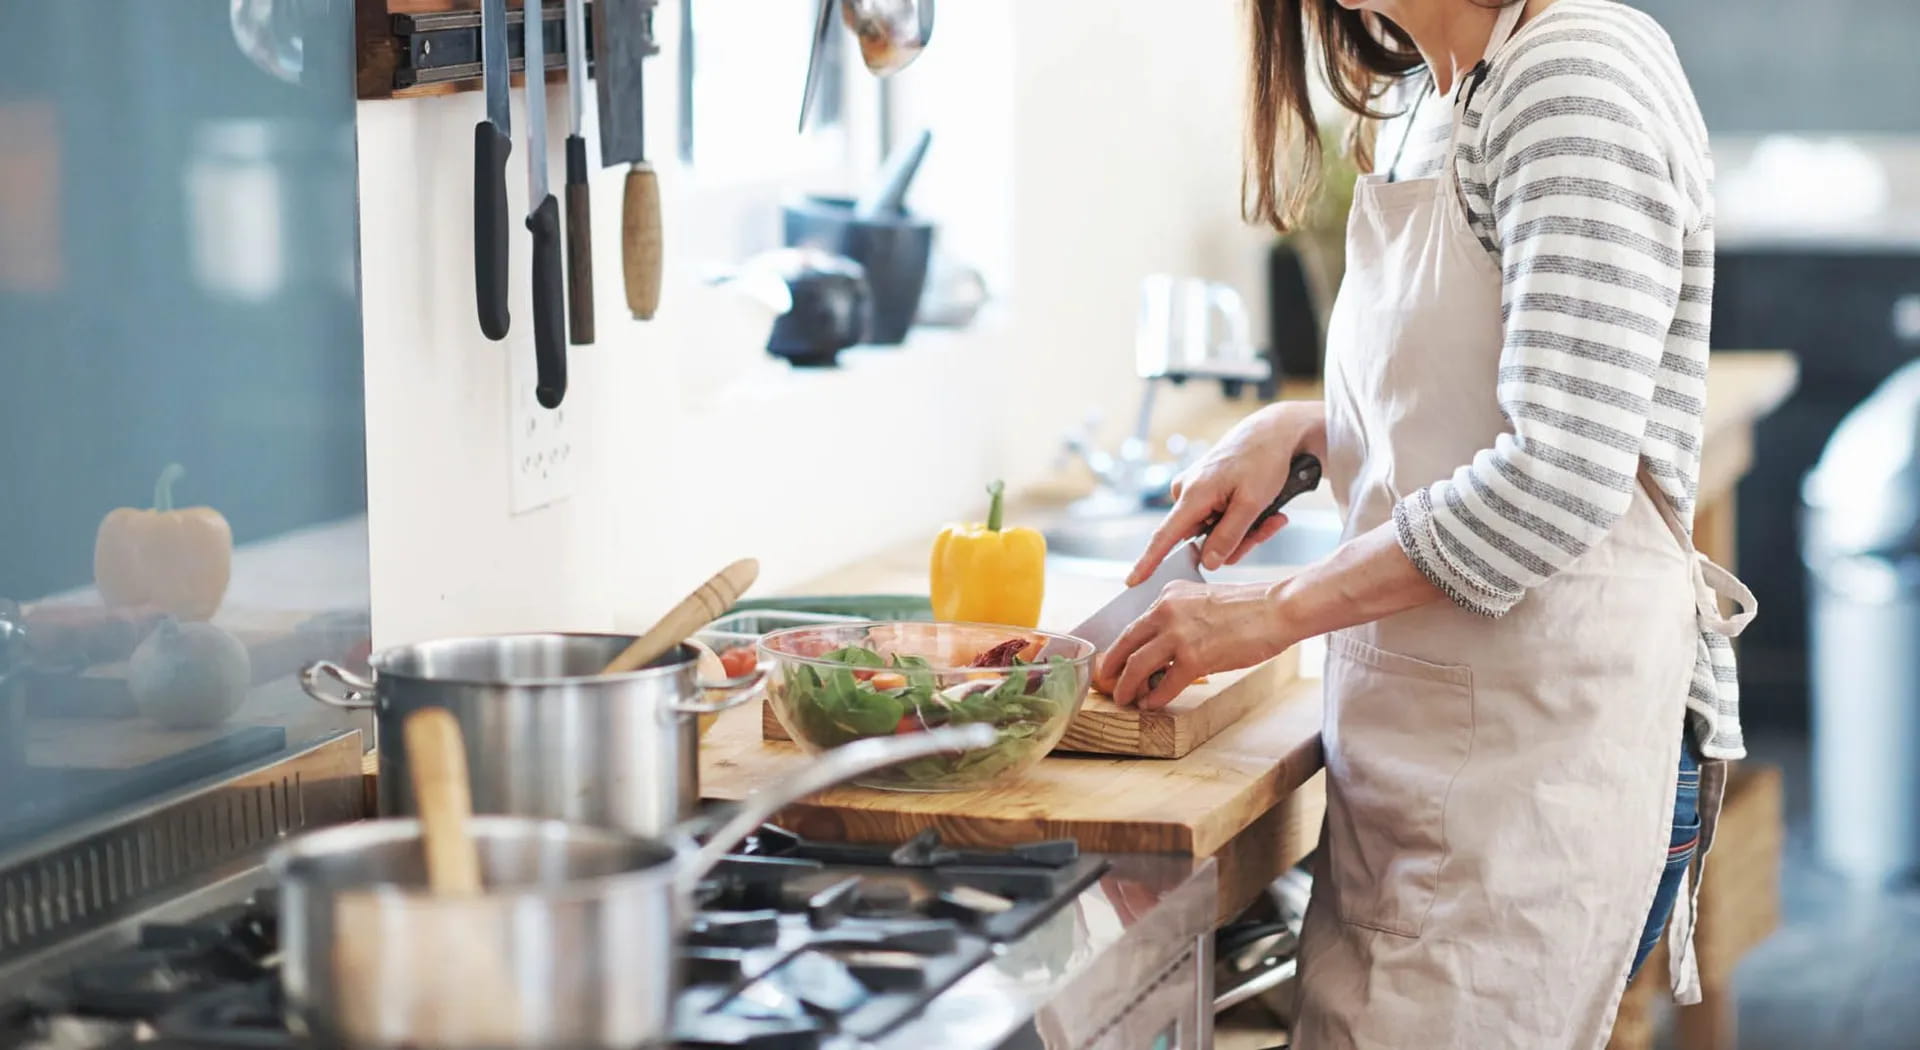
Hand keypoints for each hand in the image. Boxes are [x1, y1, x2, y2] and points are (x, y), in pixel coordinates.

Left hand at [1093, 579, 1292, 709]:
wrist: (1277, 609)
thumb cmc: (1249, 608)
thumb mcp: (1203, 599)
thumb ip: (1180, 616)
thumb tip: (1163, 646)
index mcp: (1168, 595)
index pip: (1134, 625)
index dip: (1119, 648)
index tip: (1114, 662)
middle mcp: (1166, 611)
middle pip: (1126, 644)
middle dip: (1112, 668)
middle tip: (1106, 683)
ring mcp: (1178, 634)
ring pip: (1137, 665)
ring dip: (1127, 687)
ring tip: (1125, 699)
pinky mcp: (1194, 658)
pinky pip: (1164, 684)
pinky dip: (1155, 698)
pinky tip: (1152, 704)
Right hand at [1127, 401, 1326, 585]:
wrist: (1271, 432)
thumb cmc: (1262, 461)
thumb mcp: (1252, 503)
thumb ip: (1229, 537)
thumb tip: (1208, 562)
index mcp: (1193, 494)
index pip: (1164, 536)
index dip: (1148, 562)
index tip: (1132, 581)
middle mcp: (1186, 492)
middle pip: (1202, 539)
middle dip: (1236, 542)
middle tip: (1268, 527)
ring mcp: (1194, 492)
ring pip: (1215, 532)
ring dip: (1244, 531)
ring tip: (1270, 515)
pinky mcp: (1205, 491)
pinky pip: (1219, 519)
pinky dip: (1242, 520)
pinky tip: (1266, 510)